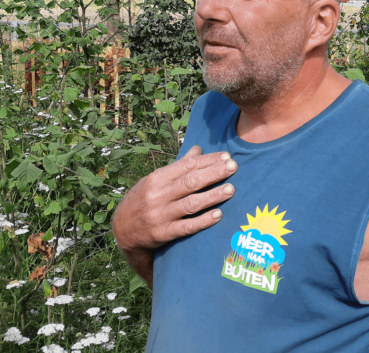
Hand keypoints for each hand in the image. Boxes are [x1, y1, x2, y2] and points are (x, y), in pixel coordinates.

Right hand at [112, 145, 237, 285]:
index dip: (208, 160)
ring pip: (190, 203)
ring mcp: (161, 215)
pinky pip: (186, 227)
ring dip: (212, 196)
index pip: (187, 166)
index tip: (226, 156)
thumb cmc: (144, 199)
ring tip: (231, 189)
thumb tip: (198, 149)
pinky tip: (218, 215)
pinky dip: (202, 221)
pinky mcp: (163, 233)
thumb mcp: (155, 180)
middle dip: (214, 173)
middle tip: (233, 167)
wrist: (122, 230)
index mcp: (157, 178)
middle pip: (190, 182)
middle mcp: (158, 195)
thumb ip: (178, 166)